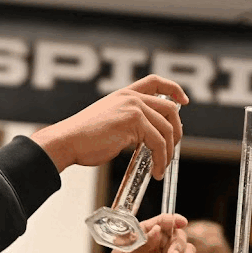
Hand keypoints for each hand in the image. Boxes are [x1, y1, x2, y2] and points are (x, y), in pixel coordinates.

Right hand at [30, 75, 188, 178]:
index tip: (184, 101)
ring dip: (168, 152)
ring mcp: (134, 108)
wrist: (67, 141)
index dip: (174, 89)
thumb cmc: (81, 138)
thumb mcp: (108, 122)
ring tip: (161, 168)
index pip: (155, 82)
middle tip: (172, 151)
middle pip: (169, 109)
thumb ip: (127, 123)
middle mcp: (131, 97)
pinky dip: (160, 159)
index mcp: (124, 94)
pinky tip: (155, 170)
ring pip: (166, 129)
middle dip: (176, 132)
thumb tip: (144, 138)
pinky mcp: (134, 122)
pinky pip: (158, 142)